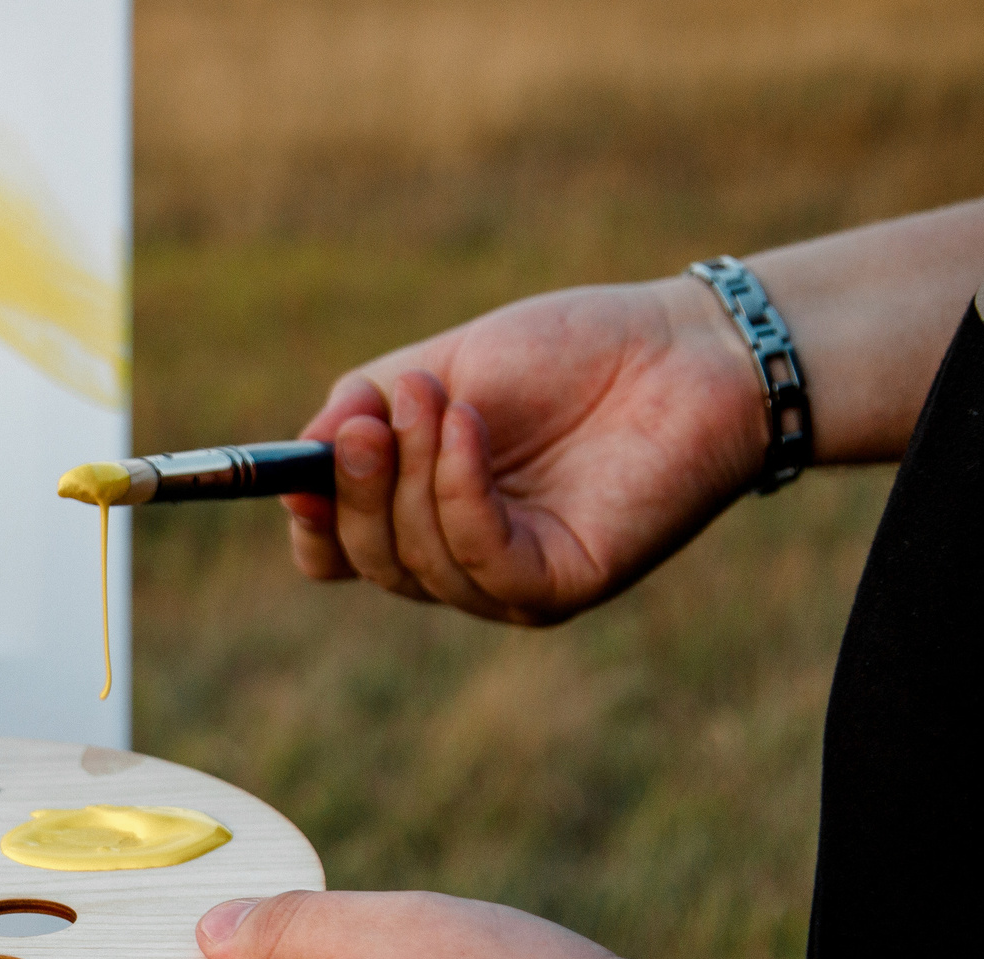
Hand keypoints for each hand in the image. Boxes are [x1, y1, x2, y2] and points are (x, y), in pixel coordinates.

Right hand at [286, 276, 766, 623]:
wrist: (687, 348)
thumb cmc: (571, 353)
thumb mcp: (442, 366)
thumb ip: (366, 408)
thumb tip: (305, 451)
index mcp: (421, 513)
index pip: (336, 553)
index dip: (308, 518)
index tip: (296, 468)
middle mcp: (458, 560)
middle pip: (365, 560)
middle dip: (355, 485)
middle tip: (369, 415)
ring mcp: (508, 583)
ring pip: (416, 562)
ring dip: (412, 472)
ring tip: (436, 396)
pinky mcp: (560, 584)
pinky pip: (481, 559)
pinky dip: (459, 492)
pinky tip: (469, 426)